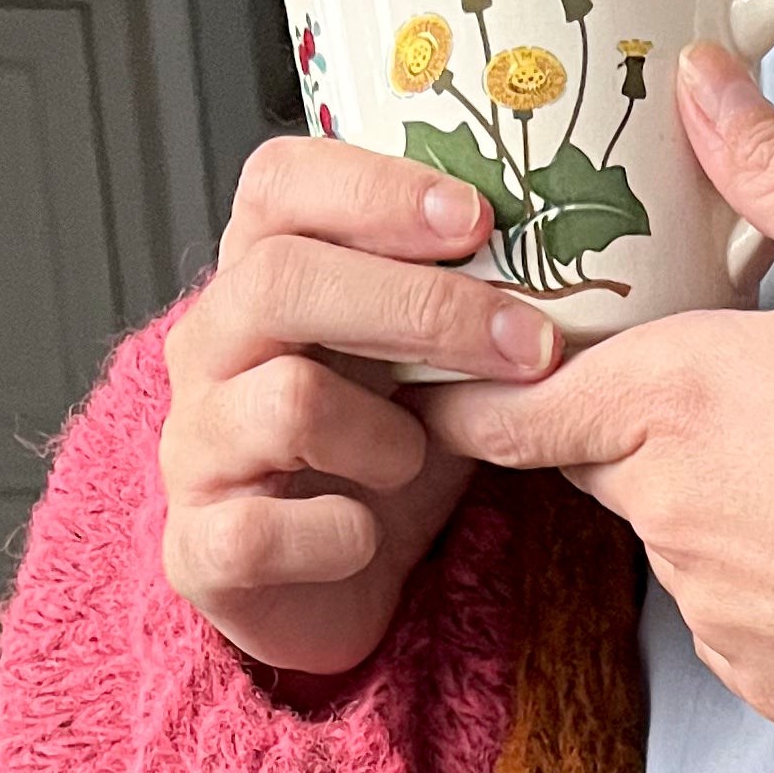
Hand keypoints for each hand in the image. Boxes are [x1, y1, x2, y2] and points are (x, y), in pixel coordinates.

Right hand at [159, 135, 564, 676]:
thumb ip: (468, 296)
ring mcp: (195, 443)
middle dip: (421, 307)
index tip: (479, 218)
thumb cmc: (382, 458)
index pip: (281, 183)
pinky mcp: (198, 545)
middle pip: (283, 278)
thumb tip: (579, 237)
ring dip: (389, 438)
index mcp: (263, 279)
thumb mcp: (431, 361)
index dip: (375, 189)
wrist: (329, 589)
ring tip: (420, 460)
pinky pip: (265, 530)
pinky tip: (368, 538)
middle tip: (527, 345)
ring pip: (288, 401)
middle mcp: (211, 346)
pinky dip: (342, 537)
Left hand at [416, 49, 773, 733]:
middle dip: (636, 421)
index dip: (476, 385)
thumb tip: (701, 82)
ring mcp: (714, 608)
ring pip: (669, 537)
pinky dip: (766, 582)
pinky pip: (727, 616)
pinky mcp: (763, 681)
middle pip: (597, 457)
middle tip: (742, 392)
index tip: (459, 370)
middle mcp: (674, 512)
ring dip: (710, 501)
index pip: (515, 402)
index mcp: (684, 396)